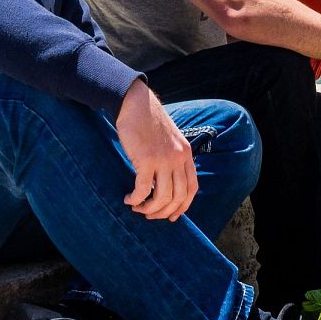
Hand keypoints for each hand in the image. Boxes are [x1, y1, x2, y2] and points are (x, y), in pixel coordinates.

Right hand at [115, 80, 197, 219]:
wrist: (135, 103)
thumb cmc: (148, 122)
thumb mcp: (169, 140)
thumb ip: (172, 158)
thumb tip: (165, 182)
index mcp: (186, 154)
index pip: (191, 188)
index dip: (182, 206)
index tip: (172, 216)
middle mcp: (178, 158)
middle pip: (178, 196)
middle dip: (163, 212)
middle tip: (149, 215)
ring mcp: (164, 159)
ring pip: (162, 197)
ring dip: (149, 208)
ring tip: (137, 208)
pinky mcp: (146, 159)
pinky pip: (144, 189)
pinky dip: (136, 199)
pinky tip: (129, 199)